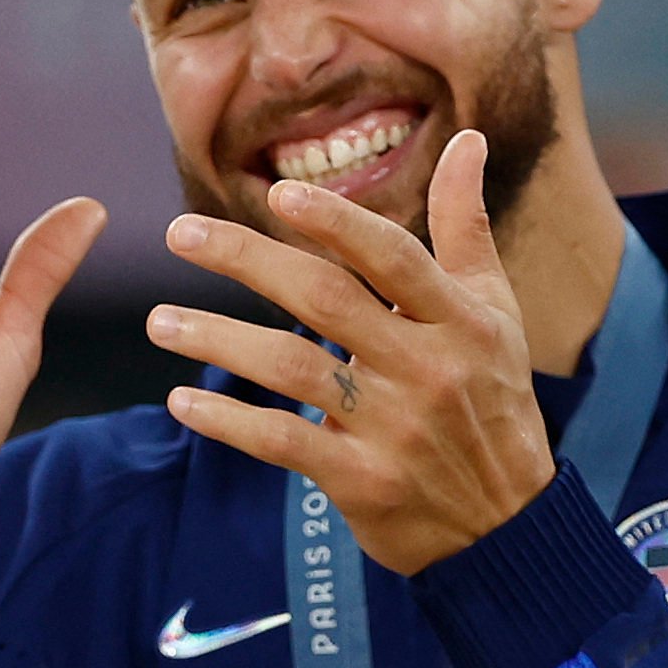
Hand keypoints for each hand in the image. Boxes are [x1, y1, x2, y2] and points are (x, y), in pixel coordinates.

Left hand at [145, 131, 553, 575]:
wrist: (508, 527)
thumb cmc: (493, 403)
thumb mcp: (495, 313)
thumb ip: (466, 226)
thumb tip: (467, 140)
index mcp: (459, 320)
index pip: (392, 257)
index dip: (335, 223)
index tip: (277, 195)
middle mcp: (427, 369)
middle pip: (325, 300)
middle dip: (246, 260)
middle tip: (179, 232)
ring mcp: (394, 428)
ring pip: (293, 369)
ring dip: (218, 340)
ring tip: (160, 322)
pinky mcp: (363, 482)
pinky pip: (283, 443)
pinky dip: (230, 422)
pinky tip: (182, 402)